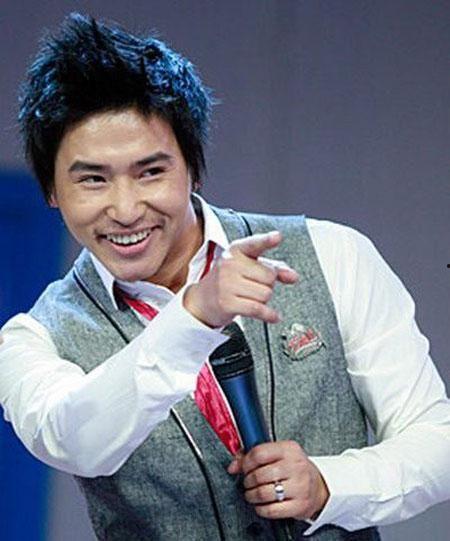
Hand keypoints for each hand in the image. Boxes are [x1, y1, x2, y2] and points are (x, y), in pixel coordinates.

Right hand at [183, 231, 297, 327]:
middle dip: (268, 284)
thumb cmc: (229, 281)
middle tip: (254, 286)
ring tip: (250, 297)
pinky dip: (269, 314)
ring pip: (265, 294)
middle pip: (269, 276)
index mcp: (236, 251)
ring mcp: (227, 284)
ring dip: (264, 299)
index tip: (277, 237)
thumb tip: (293, 276)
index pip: (254, 244)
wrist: (202, 300)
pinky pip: (258, 308)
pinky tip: (273, 316)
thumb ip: (274, 268)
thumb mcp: (249, 267)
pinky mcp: (227, 302)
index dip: (267, 240)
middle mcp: (230, 264)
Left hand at [227, 441, 328, 520]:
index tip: (243, 468)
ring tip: (251, 494)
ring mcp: (299, 486)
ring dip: (251, 496)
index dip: (246, 462)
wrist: (318, 486)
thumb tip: (233, 466)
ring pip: (263, 493)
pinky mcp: (299, 505)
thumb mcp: (278, 454)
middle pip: (259, 474)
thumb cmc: (294, 468)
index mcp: (289, 449)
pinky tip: (261, 505)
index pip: (259, 453)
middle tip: (248, 483)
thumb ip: (254, 455)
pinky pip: (271, 510)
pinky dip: (260, 509)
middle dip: (248, 481)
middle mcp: (296, 466)